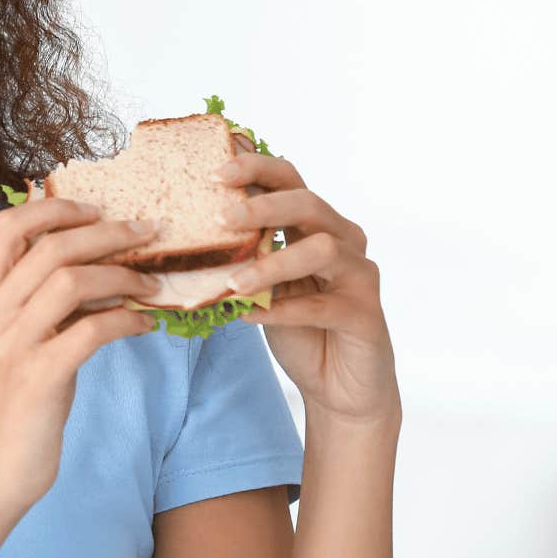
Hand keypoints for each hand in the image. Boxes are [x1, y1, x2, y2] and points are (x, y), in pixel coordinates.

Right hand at [0, 197, 163, 512]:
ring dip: (122, 274)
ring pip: (70, 281)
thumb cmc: (17, 403)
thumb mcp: (19, 342)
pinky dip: (126, 318)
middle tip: (147, 231)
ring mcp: (11, 346)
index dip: (54, 207)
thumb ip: (42, 301)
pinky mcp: (38, 378)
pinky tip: (145, 323)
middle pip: (50, 247)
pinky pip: (91, 330)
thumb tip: (101, 261)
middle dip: (107, 232)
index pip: (7, 226)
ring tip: (153, 280)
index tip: (96, 209)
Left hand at [214, 136, 400, 426]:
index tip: (215, 173)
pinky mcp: (365, 315)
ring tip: (232, 282)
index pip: (290, 181)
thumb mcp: (265, 288)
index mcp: (316, 226)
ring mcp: (359, 276)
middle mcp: (344, 242)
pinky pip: (323, 305)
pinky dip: (284, 310)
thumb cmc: (300, 331)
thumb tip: (191, 234)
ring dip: (272, 263)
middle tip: (221, 218)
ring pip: (322, 249)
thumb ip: (246, 258)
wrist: (339, 388)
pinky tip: (251, 316)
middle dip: (262, 206)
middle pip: (309, 204)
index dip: (256, 169)